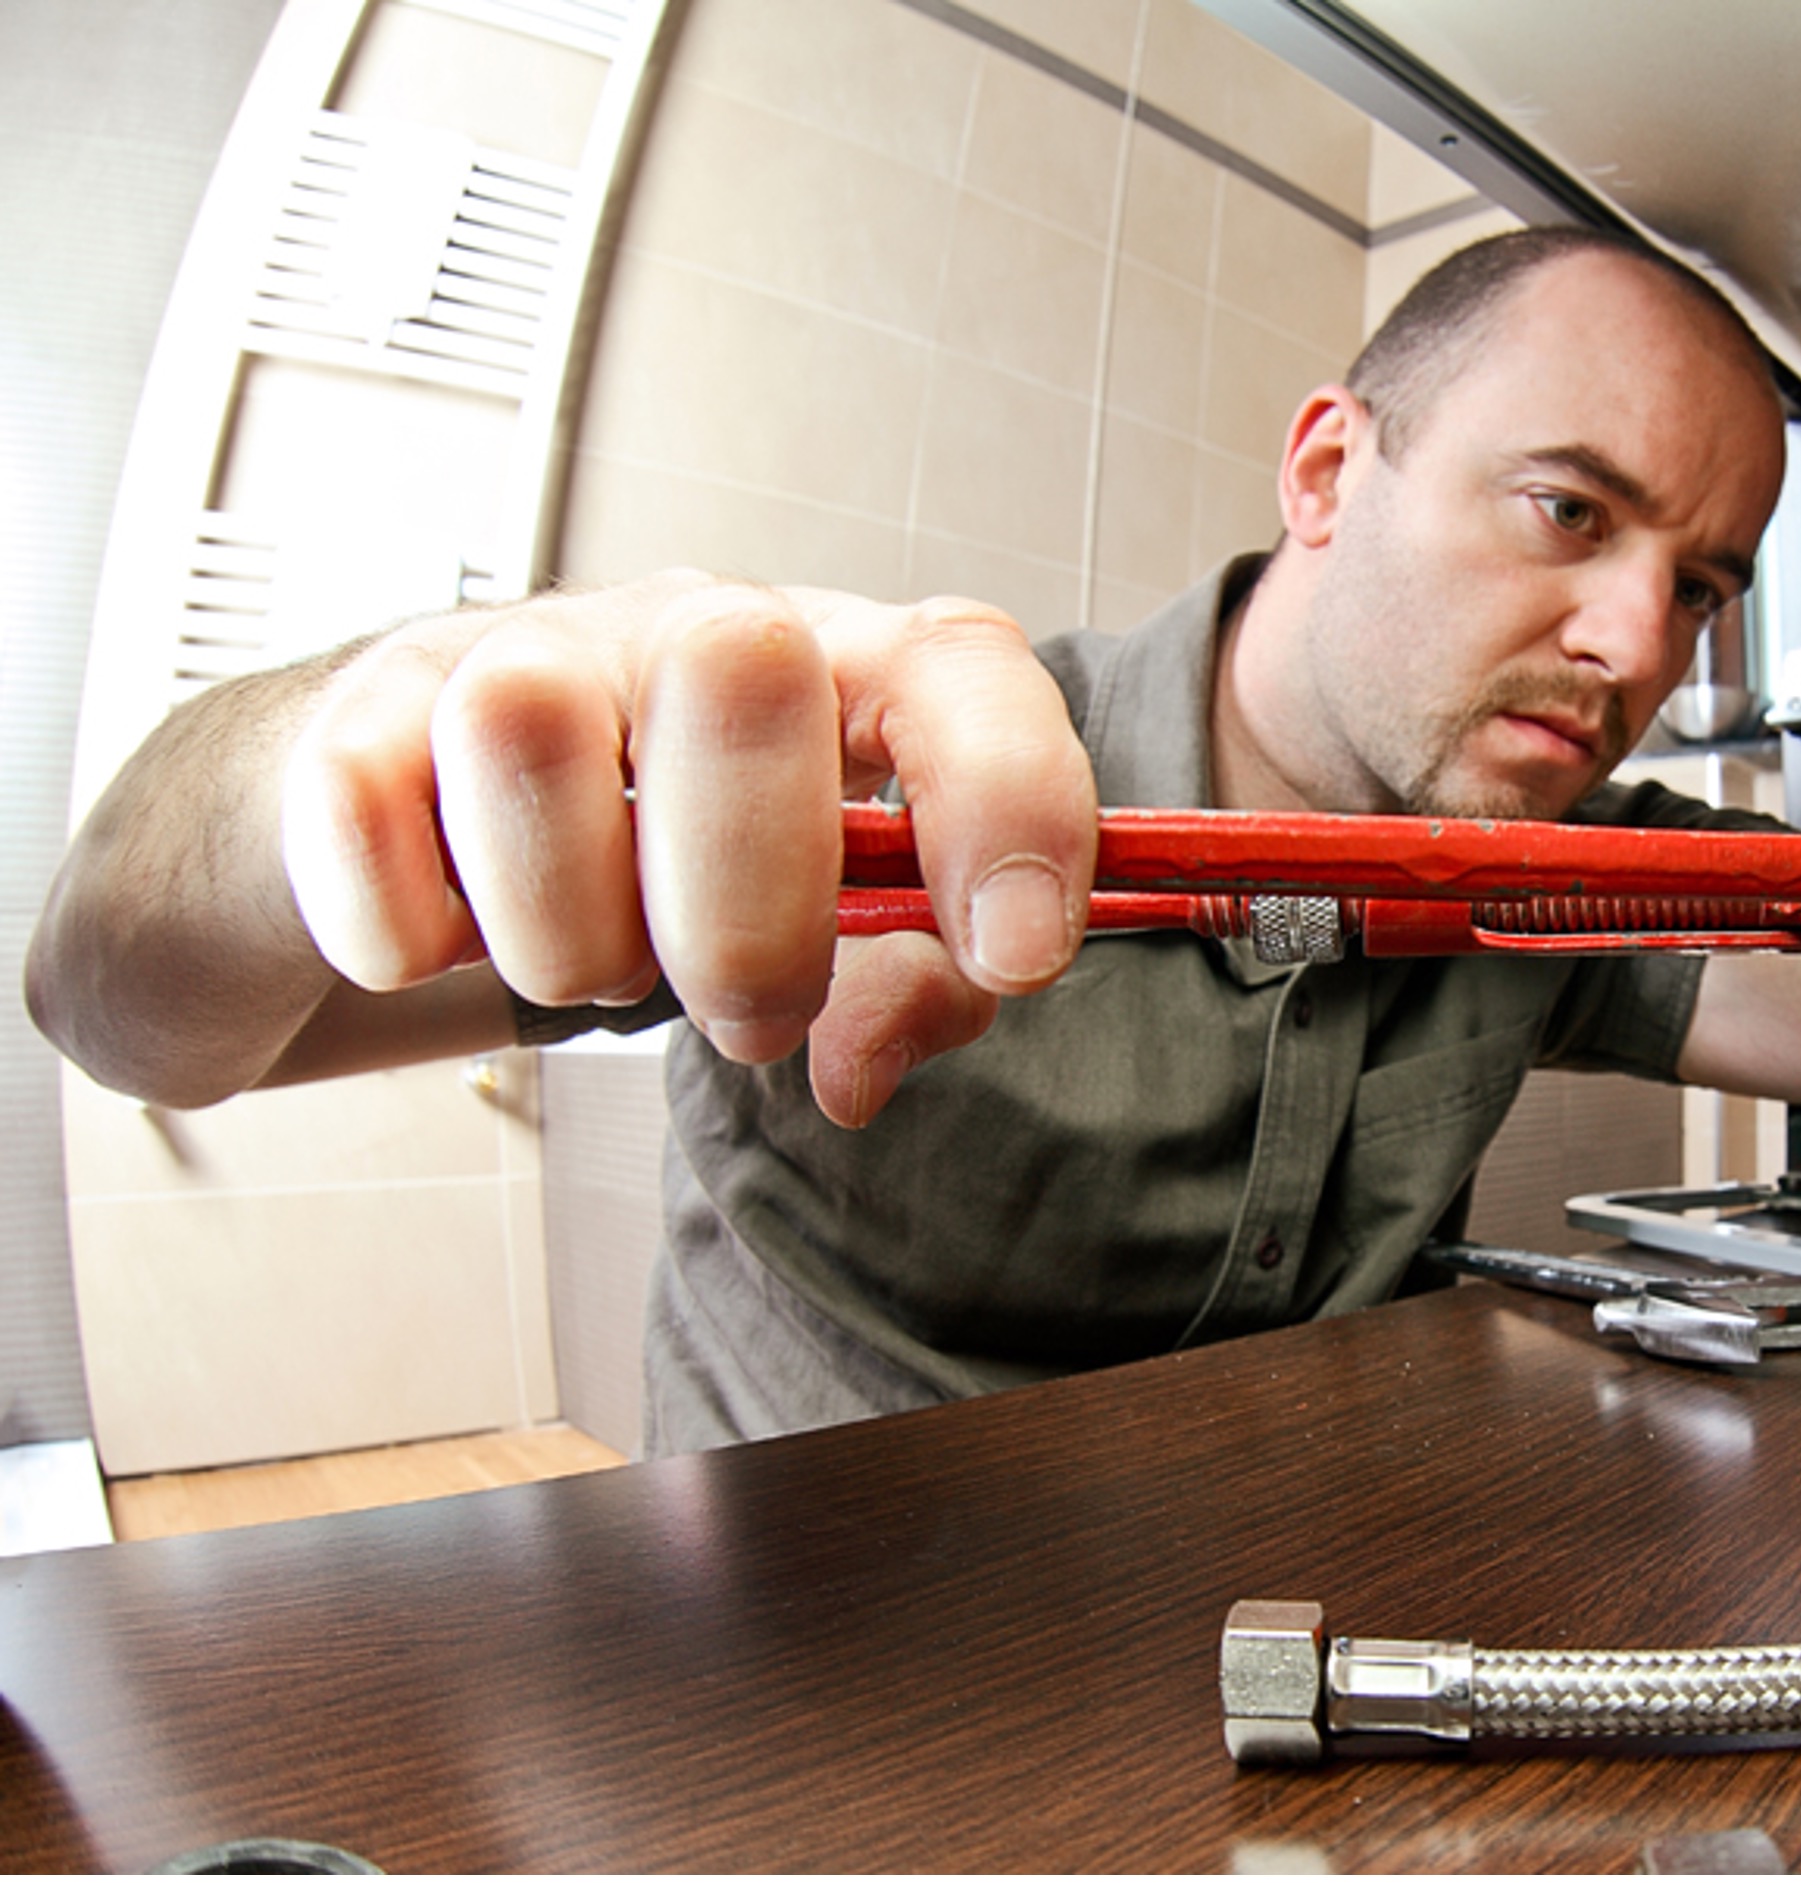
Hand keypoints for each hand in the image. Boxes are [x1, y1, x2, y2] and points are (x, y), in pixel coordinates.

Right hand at [278, 571, 1098, 1125]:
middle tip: (744, 1007)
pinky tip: (456, 930)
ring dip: (571, 932)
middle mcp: (696, 628)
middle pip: (742, 672)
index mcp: (851, 669)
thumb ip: (910, 992)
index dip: (1010, 805)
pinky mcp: (362, 715)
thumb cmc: (689, 868)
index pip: (965, 670)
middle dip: (753, 911)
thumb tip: (857, 1070)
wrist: (446, 820)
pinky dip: (412, 934)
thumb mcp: (842, 930)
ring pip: (530, 734)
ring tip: (597, 952)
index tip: (1017, 956)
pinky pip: (367, 822)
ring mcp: (522, 653)